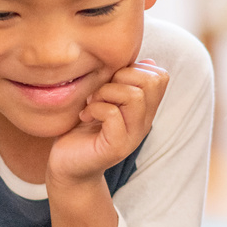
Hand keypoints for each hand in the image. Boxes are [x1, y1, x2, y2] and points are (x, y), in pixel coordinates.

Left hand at [47, 60, 168, 184]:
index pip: (160, 76)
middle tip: (100, 92)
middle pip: (151, 82)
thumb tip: (148, 61)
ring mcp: (132, 136)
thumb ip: (122, 81)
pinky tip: (85, 116)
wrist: (67, 165)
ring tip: (92, 103)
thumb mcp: (104, 97)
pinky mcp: (116, 147)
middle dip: (121, 77)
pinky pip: (113, 114)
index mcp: (143, 109)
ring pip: (134, 96)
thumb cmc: (82, 128)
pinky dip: (95, 108)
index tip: (111, 81)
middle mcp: (143, 122)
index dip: (134, 68)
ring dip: (106, 92)